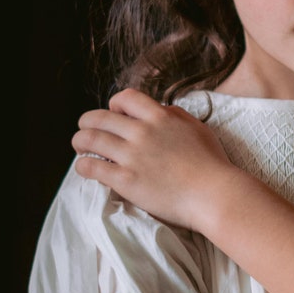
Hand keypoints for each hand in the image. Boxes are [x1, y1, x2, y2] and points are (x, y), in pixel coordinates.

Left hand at [72, 87, 236, 230]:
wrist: (214, 194)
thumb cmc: (211, 163)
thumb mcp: (197, 128)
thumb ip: (174, 116)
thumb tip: (159, 110)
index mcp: (160, 117)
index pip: (125, 98)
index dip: (114, 104)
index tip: (114, 114)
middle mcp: (142, 132)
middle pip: (99, 118)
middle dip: (87, 122)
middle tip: (86, 130)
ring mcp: (132, 156)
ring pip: (89, 139)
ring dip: (80, 141)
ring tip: (80, 147)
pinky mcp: (125, 181)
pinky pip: (91, 167)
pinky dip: (83, 165)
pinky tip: (85, 167)